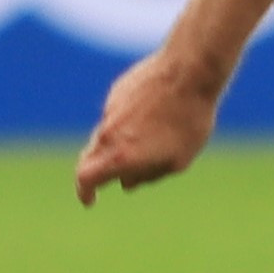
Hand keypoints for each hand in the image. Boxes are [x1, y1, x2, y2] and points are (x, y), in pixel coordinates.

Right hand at [74, 52, 223, 204]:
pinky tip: (153, 116)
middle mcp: (108, 133)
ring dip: (117, 146)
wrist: (189, 73)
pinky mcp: (118, 91)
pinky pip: (116, 115)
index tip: (90, 200)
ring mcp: (111, 110)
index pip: (85, 179)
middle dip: (97, 172)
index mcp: (120, 156)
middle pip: (89, 158)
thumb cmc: (189, 121)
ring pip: (105, 136)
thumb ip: (148, 175)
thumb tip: (127, 183)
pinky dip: (127, 123)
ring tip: (148, 142)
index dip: (84, 192)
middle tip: (111, 178)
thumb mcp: (177, 160)